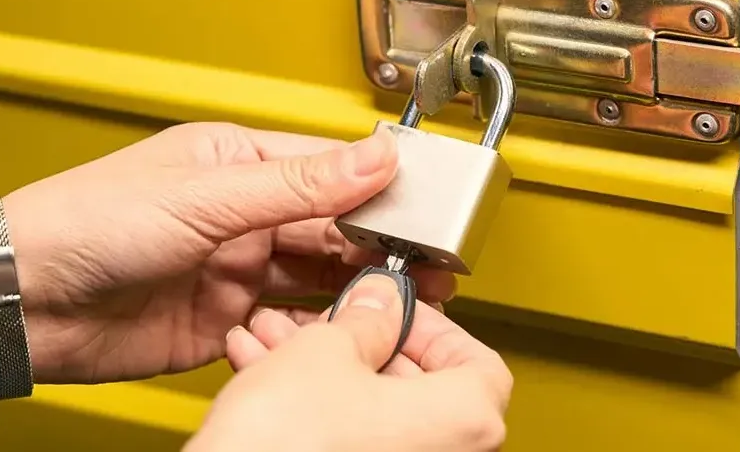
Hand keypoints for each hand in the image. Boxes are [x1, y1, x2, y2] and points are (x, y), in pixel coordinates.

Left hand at [1, 123, 455, 383]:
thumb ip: (295, 184)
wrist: (29, 302)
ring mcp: (236, 268)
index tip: (425, 205)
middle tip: (431, 260)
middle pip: (333, 224)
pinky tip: (350, 324)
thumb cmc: (88, 224)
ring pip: (319, 272)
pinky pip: (291, 319)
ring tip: (410, 293)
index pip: (328, 167)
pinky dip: (322, 323)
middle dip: (381, 241)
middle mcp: (242, 214)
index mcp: (236, 162)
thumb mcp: (203, 196)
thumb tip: (371, 155)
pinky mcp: (228, 319)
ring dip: (362, 282)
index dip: (379, 186)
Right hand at [185, 275, 512, 451]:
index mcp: (465, 422)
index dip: (429, 325)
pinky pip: (346, 439)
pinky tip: (263, 372)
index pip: (476, 359)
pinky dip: (312, 407)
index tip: (391, 308)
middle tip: (321, 318)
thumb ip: (366, 316)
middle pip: (414, 385)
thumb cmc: (286, 447)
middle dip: (353, 340)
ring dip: (321, 367)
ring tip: (274, 340)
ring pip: (370, 411)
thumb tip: (380, 301)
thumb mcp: (326, 351)